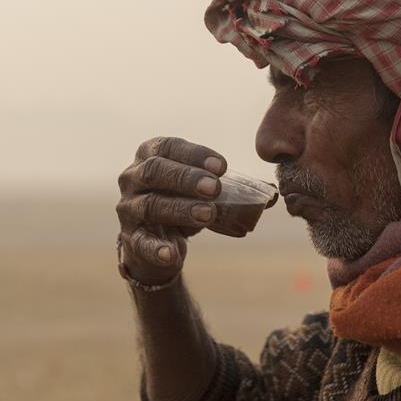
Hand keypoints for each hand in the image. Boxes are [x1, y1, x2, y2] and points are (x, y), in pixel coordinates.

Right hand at [116, 137, 226, 284]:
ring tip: (208, 214)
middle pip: (154, 171)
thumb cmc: (183, 203)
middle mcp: (132, 178)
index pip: (168, 147)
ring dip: (181, 208)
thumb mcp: (205, 191)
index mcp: (150, 155)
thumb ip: (235, 189)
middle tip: (215, 188)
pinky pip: (140, 242)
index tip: (222, 166)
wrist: (159, 242)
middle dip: (186, 178)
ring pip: (151, 205)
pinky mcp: (130, 238)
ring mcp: (128, 208)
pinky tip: (174, 253)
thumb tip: (272, 195)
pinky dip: (157, 248)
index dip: (194, 154)